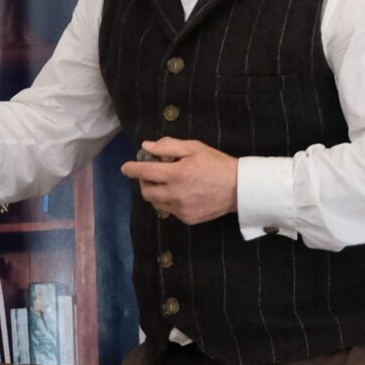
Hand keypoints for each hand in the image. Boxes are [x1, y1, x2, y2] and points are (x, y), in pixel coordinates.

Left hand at [120, 136, 238, 224]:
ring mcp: (181, 209)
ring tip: (168, 184)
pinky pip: (169, 211)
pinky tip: (181, 194)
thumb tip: (147, 146)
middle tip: (152, 174)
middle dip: (144, 182)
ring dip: (156, 193)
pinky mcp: (187, 218)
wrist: (239, 188)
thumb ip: (168, 146)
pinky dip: (169, 202)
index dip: (131, 169)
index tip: (126, 168)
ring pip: (156, 203)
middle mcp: (175, 194)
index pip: (144, 173)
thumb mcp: (194, 148)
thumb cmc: (217, 164)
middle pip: (146, 192)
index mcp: (176, 174)